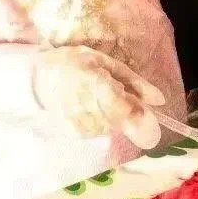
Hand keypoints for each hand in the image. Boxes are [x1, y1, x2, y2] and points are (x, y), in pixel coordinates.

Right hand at [33, 46, 163, 148]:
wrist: (37, 81)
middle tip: (116, 94)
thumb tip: (160, 100)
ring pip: (115, 127)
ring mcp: (82, 126)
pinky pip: (101, 130)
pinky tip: (88, 107)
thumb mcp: (105, 63)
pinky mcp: (78, 135)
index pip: (127, 112)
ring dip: (114, 116)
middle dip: (128, 111)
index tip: (153, 120)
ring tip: (97, 98)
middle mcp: (90, 111)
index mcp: (98, 87)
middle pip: (125, 122)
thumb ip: (134, 82)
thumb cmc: (73, 64)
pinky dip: (102, 120)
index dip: (143, 119)